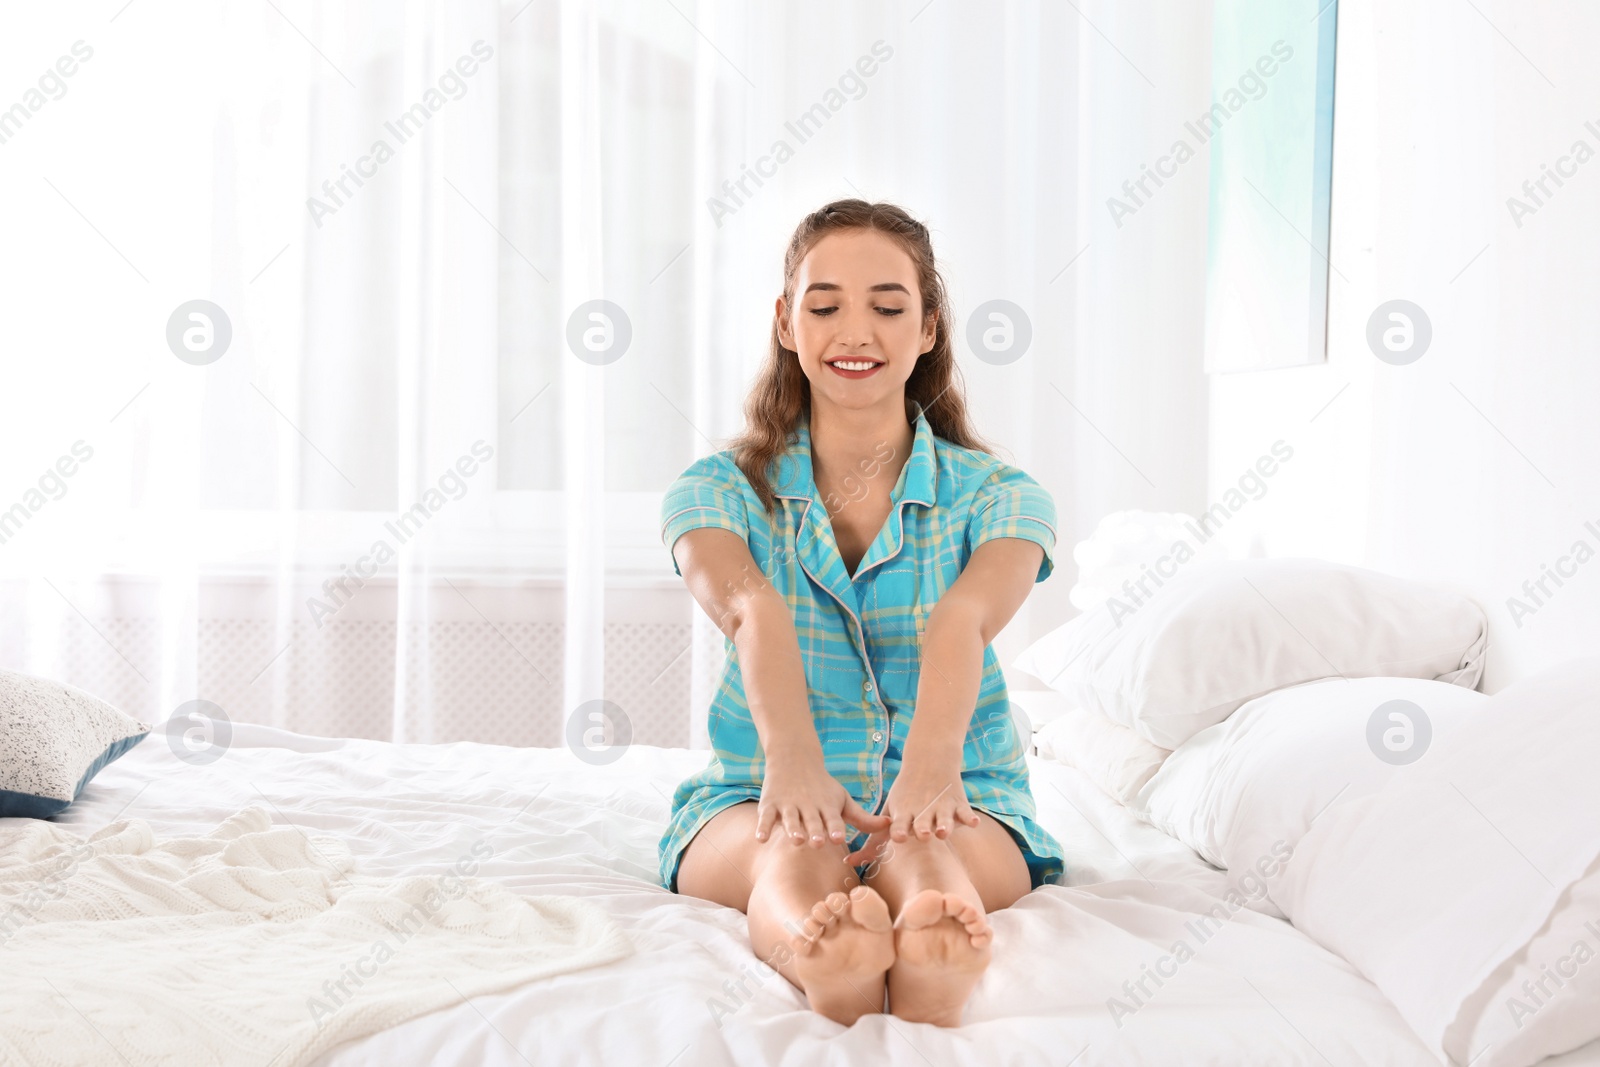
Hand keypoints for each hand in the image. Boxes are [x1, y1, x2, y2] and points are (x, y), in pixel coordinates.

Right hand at [757, 756, 889, 848]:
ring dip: (793, 829)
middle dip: (815, 831)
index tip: (838, 837)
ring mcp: (788, 805)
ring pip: (790, 819)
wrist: (793, 758)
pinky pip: (765, 817)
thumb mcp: (842, 800)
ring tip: (797, 840)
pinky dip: (763, 827)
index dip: (835, 828)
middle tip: (819, 842)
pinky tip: (761, 838)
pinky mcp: (770, 805)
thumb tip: (890, 826)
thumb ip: (863, 818)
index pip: (832, 819)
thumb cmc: (823, 786)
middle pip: (811, 821)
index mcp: (826, 806)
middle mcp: (807, 806)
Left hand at [843, 764, 977, 866]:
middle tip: (923, 834)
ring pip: (944, 819)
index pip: (900, 824)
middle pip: (923, 823)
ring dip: (944, 825)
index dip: (900, 830)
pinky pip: (965, 812)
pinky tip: (974, 822)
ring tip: (943, 831)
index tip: (898, 836)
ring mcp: (941, 807)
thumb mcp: (889, 813)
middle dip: (922, 828)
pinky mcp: (958, 804)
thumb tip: (849, 862)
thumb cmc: (904, 795)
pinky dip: (969, 817)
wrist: (929, 760)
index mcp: (904, 813)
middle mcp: (923, 811)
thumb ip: (873, 841)